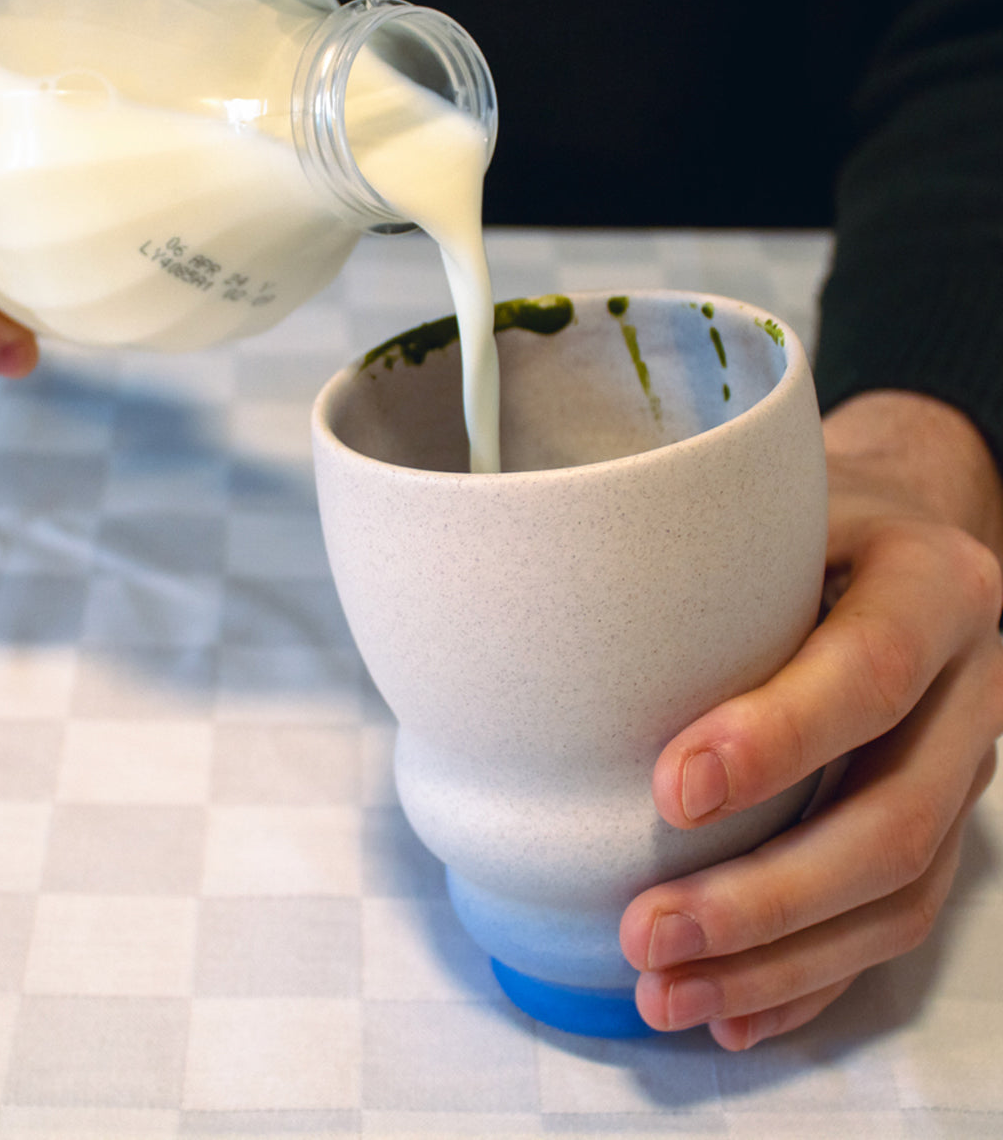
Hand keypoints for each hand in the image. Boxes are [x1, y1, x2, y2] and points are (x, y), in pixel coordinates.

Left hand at [620, 391, 1002, 1049]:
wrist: (893, 528)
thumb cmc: (805, 514)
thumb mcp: (765, 497)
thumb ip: (704, 552)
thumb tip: (550, 629)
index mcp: (935, 583)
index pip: (873, 670)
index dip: (778, 740)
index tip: (669, 790)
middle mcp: (972, 685)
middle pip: (896, 819)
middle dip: (766, 895)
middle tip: (645, 932)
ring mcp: (964, 766)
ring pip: (899, 897)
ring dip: (777, 962)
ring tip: (665, 993)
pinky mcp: (942, 824)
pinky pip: (893, 924)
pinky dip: (810, 980)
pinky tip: (731, 1013)